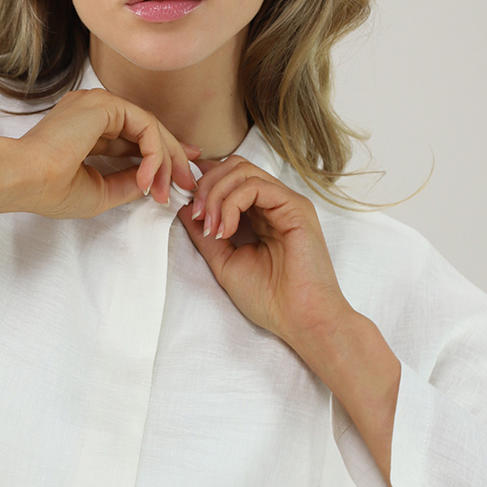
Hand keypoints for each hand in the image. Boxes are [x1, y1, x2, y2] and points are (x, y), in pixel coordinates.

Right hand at [8, 88, 198, 218]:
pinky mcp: (104, 105)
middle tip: (189, 180)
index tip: (179, 175)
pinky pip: (145, 125)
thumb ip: (127, 182)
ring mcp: (98, 105)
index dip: (160, 154)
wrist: (26, 180)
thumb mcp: (100, 191)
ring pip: (149, 126)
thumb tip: (153, 181)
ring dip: (165, 159)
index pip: (133, 136)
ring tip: (167, 188)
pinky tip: (148, 177)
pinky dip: (154, 152)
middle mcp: (93, 111)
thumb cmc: (51, 190)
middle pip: (146, 129)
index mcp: (87, 128)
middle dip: (173, 156)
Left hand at [176, 155, 352, 360]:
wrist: (302, 320)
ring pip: (242, 170)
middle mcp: (274, 204)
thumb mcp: (225, 263)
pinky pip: (256, 186)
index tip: (188, 206)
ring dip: (216, 194)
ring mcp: (286, 203)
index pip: (230, 178)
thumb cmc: (270, 299)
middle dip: (206, 185)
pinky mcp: (296, 207)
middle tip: (197, 216)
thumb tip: (184, 209)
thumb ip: (205, 236)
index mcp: (260, 215)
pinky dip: (231, 203)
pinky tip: (226, 229)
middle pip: (234, 166)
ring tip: (211, 228)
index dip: (204, 183)